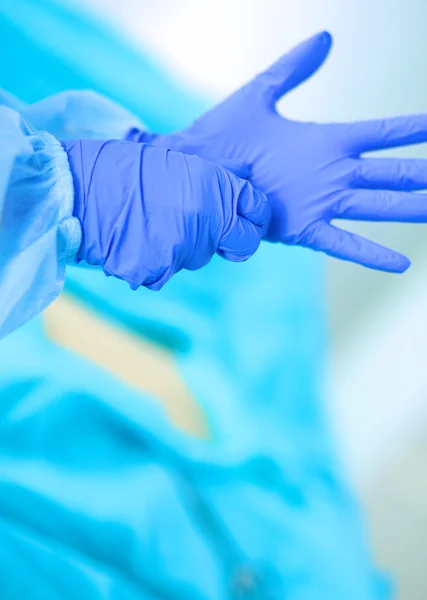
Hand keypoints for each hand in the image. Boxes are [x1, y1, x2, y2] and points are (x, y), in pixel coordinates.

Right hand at [61, 140, 268, 289]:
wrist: (77, 189)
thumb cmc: (124, 169)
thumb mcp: (178, 160)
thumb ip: (217, 175)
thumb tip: (246, 173)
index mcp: (217, 186)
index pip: (259, 214)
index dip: (253, 218)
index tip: (244, 220)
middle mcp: (209, 219)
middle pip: (240, 245)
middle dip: (226, 240)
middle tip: (195, 225)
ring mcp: (186, 248)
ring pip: (199, 258)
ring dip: (184, 247)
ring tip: (151, 224)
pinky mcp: (161, 271)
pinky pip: (167, 272)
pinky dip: (154, 262)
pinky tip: (135, 242)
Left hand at [129, 32, 426, 272]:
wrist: (195, 169)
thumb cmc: (223, 134)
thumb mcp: (261, 93)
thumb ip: (294, 68)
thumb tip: (325, 37)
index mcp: (327, 141)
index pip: (383, 132)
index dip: (413, 130)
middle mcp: (332, 173)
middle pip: (392, 173)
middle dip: (422, 174)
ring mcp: (321, 202)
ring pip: (378, 206)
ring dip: (410, 209)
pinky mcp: (303, 228)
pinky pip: (343, 242)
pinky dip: (371, 253)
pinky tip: (401, 262)